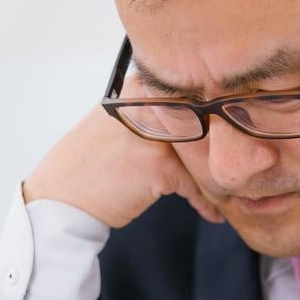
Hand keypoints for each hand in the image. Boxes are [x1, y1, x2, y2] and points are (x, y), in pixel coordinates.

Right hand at [24, 107, 223, 227]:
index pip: (194, 95)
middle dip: (222, 149)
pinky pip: (196, 184)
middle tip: (238, 169)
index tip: (230, 141)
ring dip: (216, 176)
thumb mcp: (119, 123)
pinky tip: (211, 212)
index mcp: (140, 86)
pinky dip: (205, 201)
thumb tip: (202, 121)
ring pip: (205, 154)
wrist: (61, 199)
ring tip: (223, 192)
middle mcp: (150, 103)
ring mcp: (156, 133)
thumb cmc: (88, 164)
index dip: (215, 121)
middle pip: (206, 123)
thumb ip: (156, 113)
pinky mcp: (160, 166)